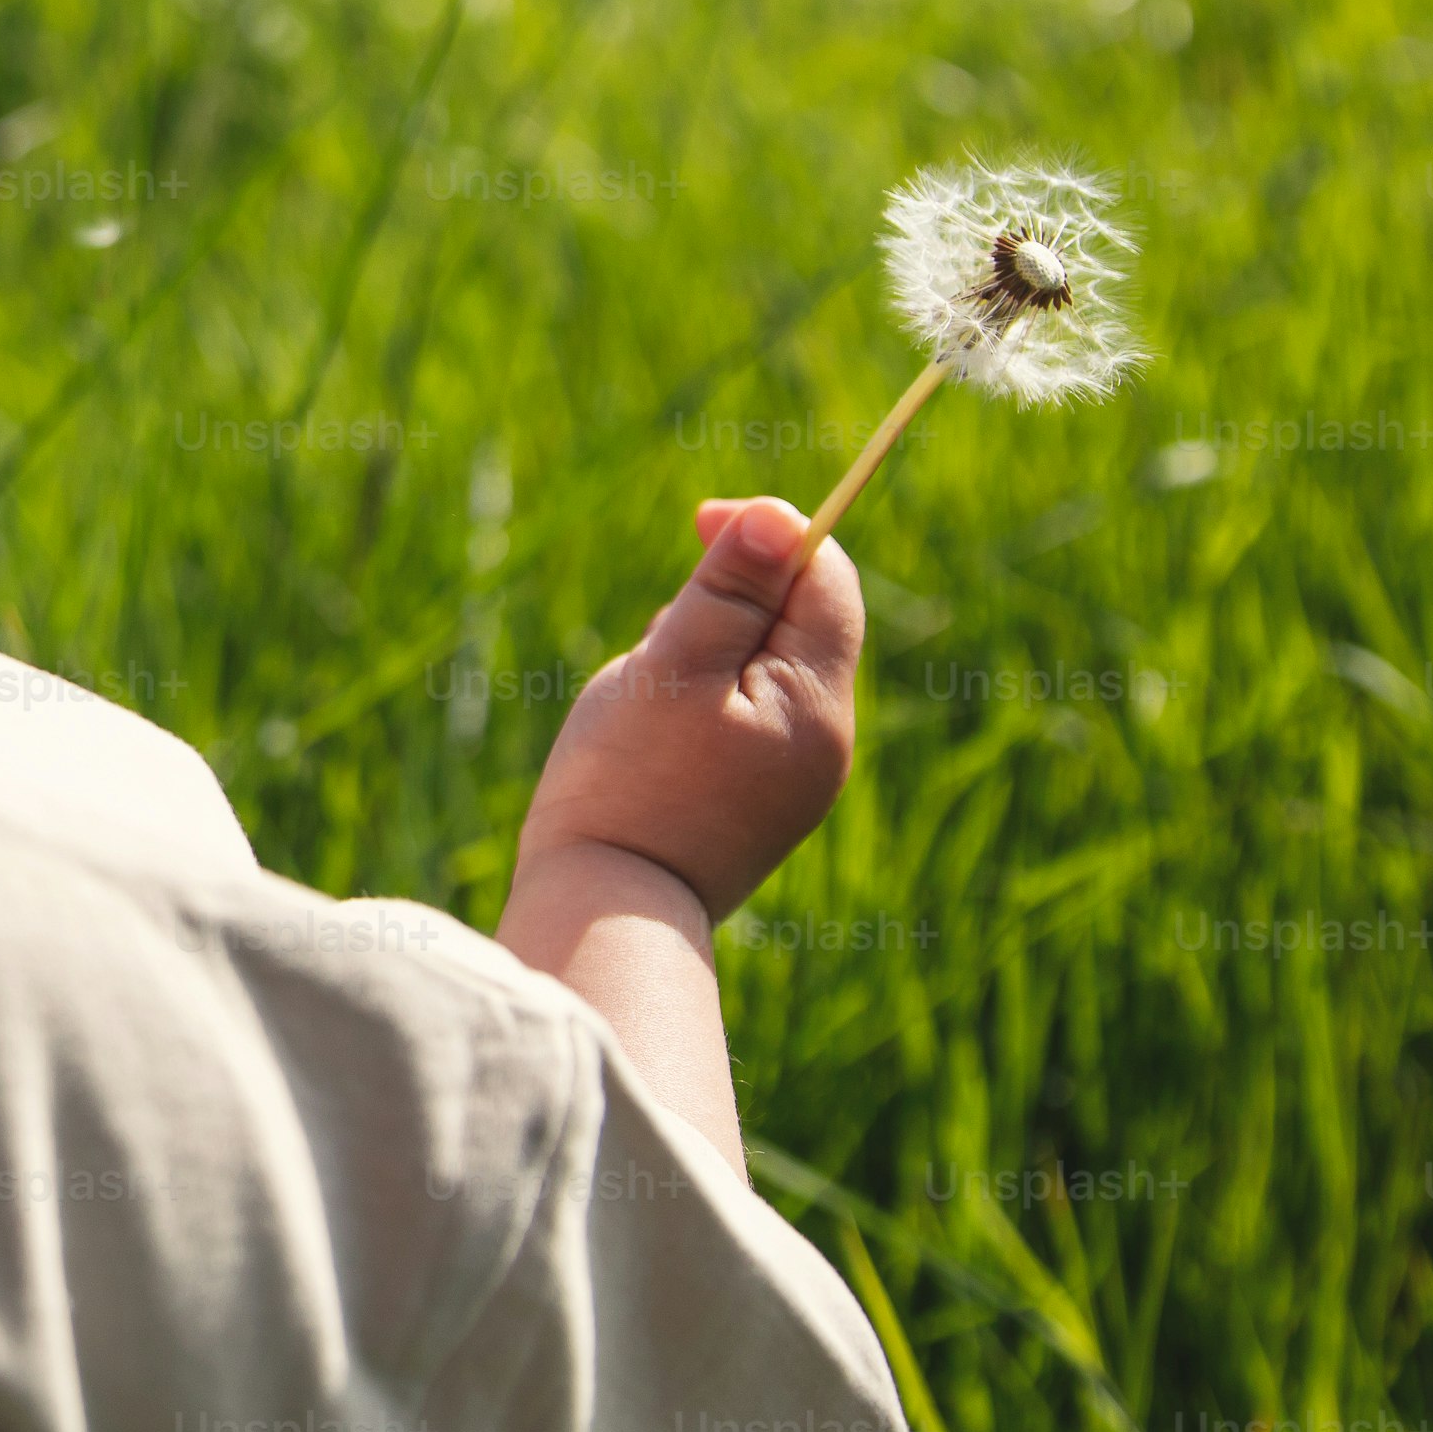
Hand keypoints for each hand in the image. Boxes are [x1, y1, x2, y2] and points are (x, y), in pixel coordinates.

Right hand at [510, 495, 862, 923]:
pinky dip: (701, 702)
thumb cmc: (627, 782)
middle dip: (729, 601)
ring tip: (648, 699)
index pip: (826, 580)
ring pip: (763, 670)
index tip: (700, 521)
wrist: (606, 916)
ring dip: (708, 652)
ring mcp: (797, 781)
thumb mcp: (673, 665)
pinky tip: (653, 737)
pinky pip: (744, 720)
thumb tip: (784, 515)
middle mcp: (826, 743)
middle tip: (662, 635)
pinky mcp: (761, 807)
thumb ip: (730, 589)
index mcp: (816, 703)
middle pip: (798, 623)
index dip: (773, 535)